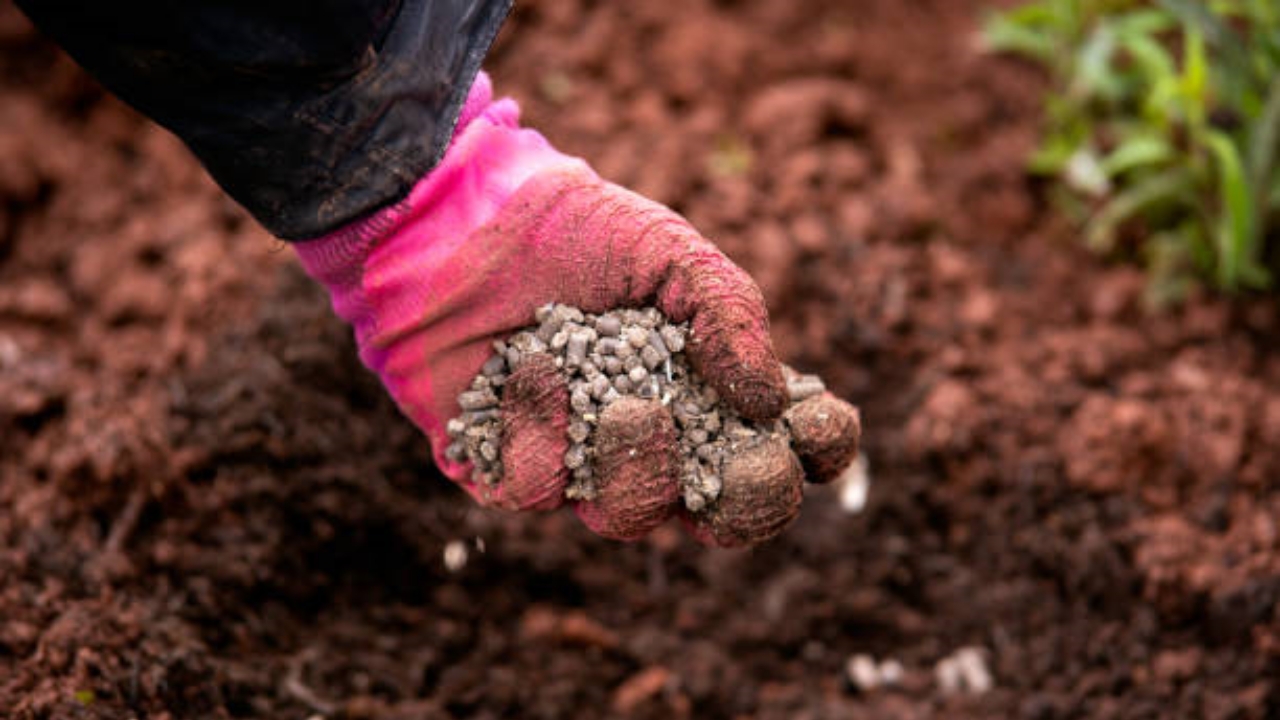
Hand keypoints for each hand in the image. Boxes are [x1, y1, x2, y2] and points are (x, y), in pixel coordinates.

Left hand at [295, 74, 859, 544]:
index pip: (788, 445)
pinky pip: (538, 492)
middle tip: (743, 467)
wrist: (458, 218)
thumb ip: (730, 313)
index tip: (812, 423)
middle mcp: (654, 439)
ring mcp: (581, 463)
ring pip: (631, 519)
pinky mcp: (507, 469)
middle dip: (749, 503)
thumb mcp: (668, 252)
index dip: (816, 449)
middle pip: (724, 516)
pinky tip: (530, 369)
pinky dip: (541, 432)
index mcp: (707, 390)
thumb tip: (769, 400)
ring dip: (639, 468)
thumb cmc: (573, 229)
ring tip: (623, 406)